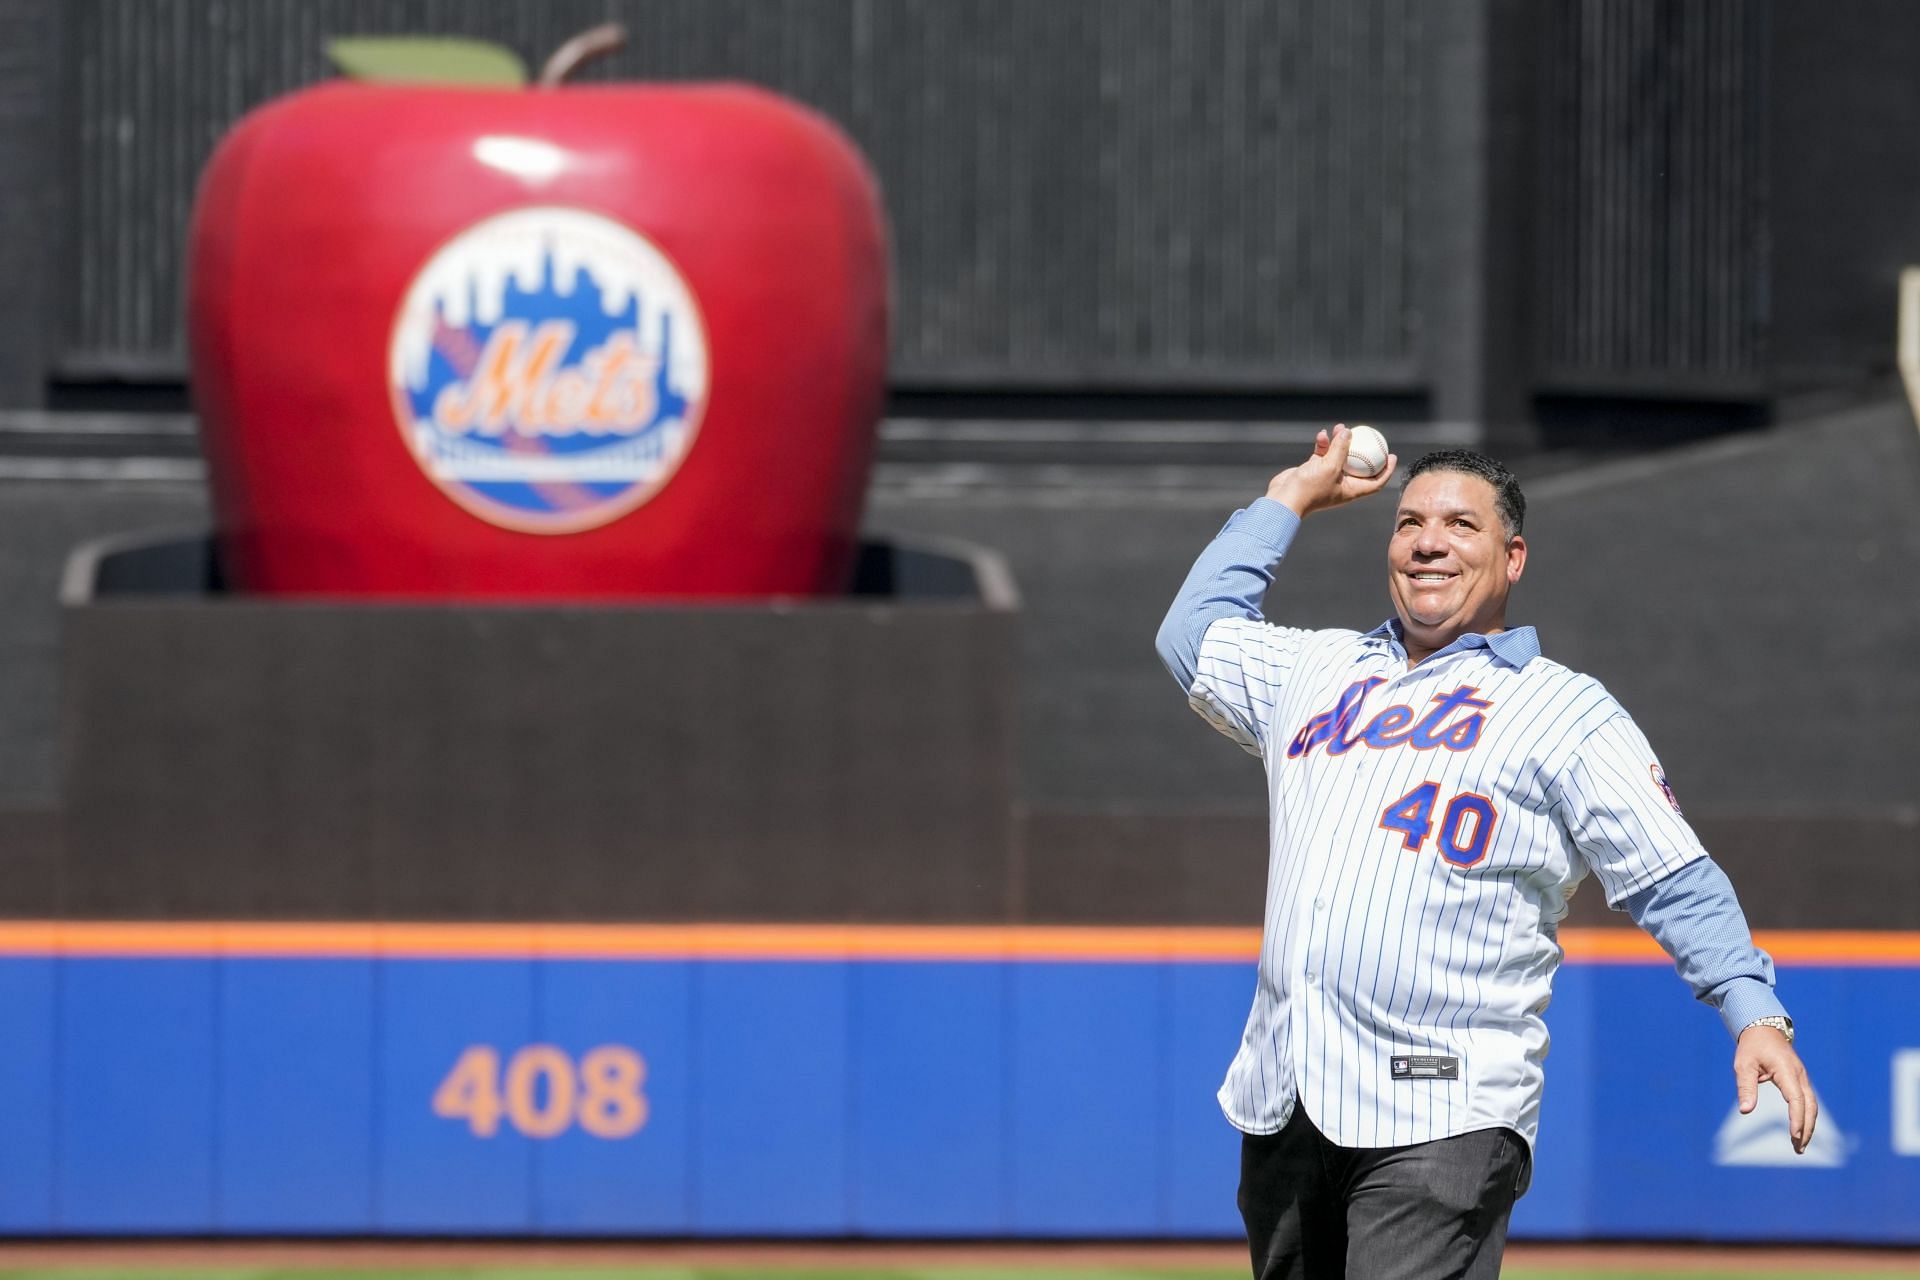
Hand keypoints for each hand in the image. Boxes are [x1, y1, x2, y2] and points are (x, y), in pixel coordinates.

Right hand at [1265, 424, 1397, 518]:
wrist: (1283, 499)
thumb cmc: (1309, 489)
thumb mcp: (1330, 466)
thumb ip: (1341, 448)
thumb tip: (1349, 431)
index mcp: (1351, 490)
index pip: (1376, 481)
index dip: (1386, 469)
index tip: (1391, 455)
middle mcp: (1341, 484)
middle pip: (1359, 465)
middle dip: (1362, 449)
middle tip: (1368, 435)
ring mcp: (1326, 477)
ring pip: (1339, 456)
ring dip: (1339, 442)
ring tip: (1339, 427)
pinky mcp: (1313, 470)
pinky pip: (1323, 454)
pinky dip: (1323, 444)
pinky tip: (1322, 435)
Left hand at [1734, 1025, 1816, 1153]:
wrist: (1764, 1029)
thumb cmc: (1752, 1047)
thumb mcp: (1743, 1065)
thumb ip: (1746, 1087)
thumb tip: (1745, 1111)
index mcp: (1787, 1070)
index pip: (1796, 1099)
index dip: (1797, 1118)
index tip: (1794, 1135)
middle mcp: (1800, 1075)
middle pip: (1809, 1106)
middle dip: (1806, 1129)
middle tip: (1798, 1149)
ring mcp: (1803, 1078)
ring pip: (1811, 1106)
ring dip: (1808, 1125)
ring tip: (1799, 1146)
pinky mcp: (1800, 1081)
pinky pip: (1808, 1102)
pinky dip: (1806, 1117)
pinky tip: (1801, 1130)